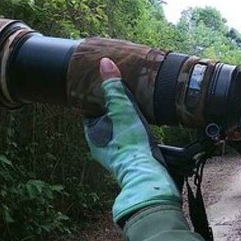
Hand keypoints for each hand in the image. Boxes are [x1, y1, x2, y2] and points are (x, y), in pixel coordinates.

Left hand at [84, 58, 179, 224]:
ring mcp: (115, 157)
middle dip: (115, 114)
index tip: (111, 91)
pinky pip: (130, 145)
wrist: (148, 177)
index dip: (101, 101)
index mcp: (92, 135)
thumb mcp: (122, 111)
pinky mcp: (130, 163)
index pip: (92, 112)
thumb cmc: (132, 146)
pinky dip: (135, 138)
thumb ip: (114, 89)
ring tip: (138, 115)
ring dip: (127, 127)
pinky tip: (146, 134)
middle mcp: (101, 148)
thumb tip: (104, 63)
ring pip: (119, 135)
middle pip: (107, 123)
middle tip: (127, 101)